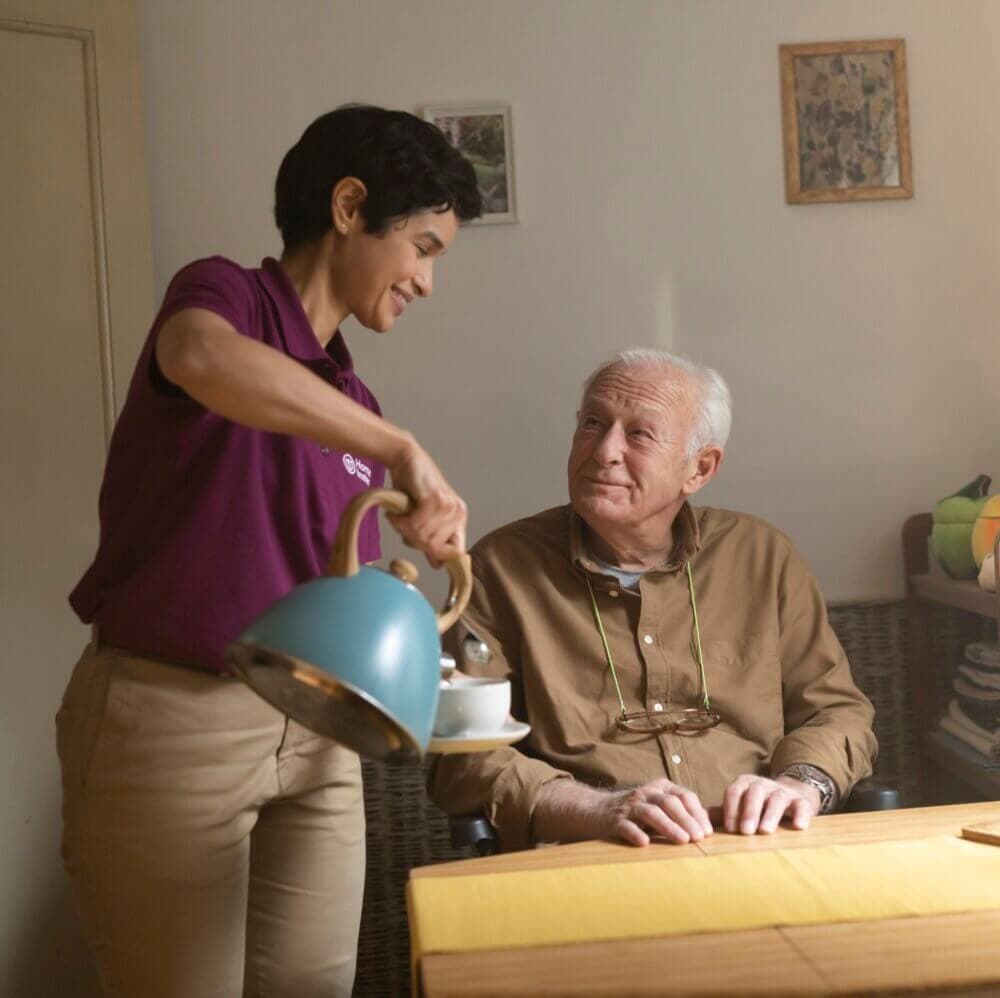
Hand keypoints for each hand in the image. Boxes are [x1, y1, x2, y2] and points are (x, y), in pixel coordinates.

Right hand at [385, 437, 466, 566]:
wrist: (406, 460)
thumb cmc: (413, 489)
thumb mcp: (424, 518)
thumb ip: (432, 539)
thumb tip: (437, 565)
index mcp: (459, 519)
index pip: (456, 552)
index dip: (439, 556)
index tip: (423, 551)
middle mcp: (458, 513)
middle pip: (434, 548)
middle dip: (413, 540)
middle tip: (403, 525)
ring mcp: (448, 506)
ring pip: (423, 537)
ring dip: (404, 529)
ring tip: (399, 516)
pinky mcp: (435, 499)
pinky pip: (416, 525)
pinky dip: (400, 521)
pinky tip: (396, 512)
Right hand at [533, 777, 712, 847]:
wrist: (594, 810)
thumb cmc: (634, 813)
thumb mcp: (658, 806)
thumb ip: (682, 812)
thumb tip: (713, 823)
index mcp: (659, 788)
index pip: (684, 796)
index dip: (697, 813)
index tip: (707, 832)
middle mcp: (645, 793)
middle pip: (670, 803)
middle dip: (687, 820)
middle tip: (699, 839)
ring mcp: (629, 806)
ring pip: (651, 812)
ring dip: (669, 826)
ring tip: (683, 841)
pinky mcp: (613, 820)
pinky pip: (626, 825)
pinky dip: (635, 833)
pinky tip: (645, 843)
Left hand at [721, 774, 819, 835]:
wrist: (791, 797)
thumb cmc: (758, 806)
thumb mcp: (740, 807)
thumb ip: (721, 813)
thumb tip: (698, 818)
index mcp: (744, 784)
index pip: (734, 791)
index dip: (731, 809)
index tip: (730, 829)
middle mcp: (762, 784)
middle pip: (754, 793)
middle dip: (749, 811)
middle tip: (745, 831)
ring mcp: (782, 791)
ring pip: (776, 798)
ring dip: (770, 814)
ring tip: (765, 831)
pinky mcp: (801, 801)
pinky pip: (801, 805)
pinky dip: (800, 814)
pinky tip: (798, 826)